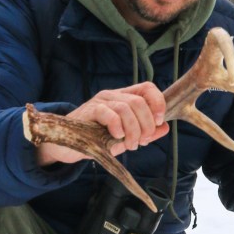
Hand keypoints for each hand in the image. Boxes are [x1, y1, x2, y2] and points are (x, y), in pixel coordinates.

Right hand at [35, 82, 168, 166]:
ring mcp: (100, 101)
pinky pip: (110, 113)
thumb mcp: (124, 138)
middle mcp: (113, 95)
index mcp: (123, 98)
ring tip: (130, 145)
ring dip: (134, 130)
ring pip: (127, 108)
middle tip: (142, 141)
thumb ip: (145, 133)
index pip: (147, 88)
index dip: (158, 102)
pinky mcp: (89, 110)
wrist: (68, 146)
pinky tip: (116, 137)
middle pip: (139, 101)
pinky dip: (118, 126)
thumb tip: (165, 128)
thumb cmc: (96, 139)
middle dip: (147, 124)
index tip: (159, 121)